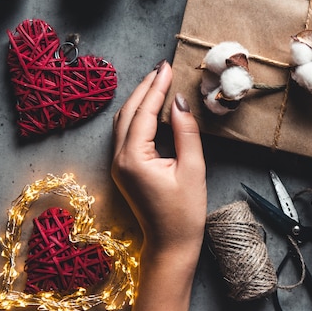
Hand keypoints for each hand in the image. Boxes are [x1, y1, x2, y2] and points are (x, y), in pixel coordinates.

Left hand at [111, 60, 206, 310]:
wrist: (170, 244)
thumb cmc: (184, 212)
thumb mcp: (192, 169)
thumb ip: (186, 132)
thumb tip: (179, 102)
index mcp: (134, 158)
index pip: (144, 112)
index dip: (156, 88)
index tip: (167, 67)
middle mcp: (120, 158)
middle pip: (128, 113)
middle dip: (145, 88)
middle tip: (162, 68)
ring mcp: (119, 164)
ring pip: (124, 122)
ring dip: (139, 100)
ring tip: (157, 82)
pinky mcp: (125, 169)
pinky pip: (126, 133)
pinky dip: (137, 115)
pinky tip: (150, 108)